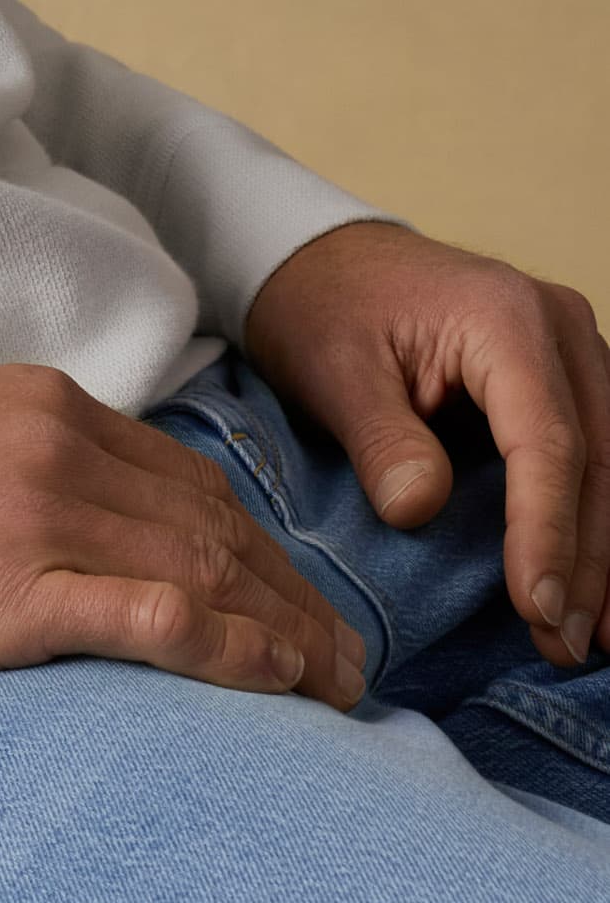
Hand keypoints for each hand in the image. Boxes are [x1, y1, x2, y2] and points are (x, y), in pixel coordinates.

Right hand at [0, 358, 364, 707]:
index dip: (259, 546)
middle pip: (215, 528)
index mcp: (41, 404)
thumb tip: (69, 476)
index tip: (297, 598)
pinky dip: (229, 650)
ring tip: (335, 690)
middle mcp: (56, 450)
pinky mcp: (7, 597)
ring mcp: (36, 519)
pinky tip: (273, 681)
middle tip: (348, 662)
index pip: (186, 478)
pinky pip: (152, 619)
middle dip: (295, 598)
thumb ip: (12, 435)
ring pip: (204, 572)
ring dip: (286, 635)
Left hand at [244, 219, 609, 672]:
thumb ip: (380, 439)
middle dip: (587, 561)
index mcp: (505, 318)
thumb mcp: (331, 369)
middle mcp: (560, 327)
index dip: (548, 532)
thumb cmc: (323, 307)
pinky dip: (598, 517)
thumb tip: (419, 508)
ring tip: (589, 638)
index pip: (548, 443)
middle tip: (563, 644)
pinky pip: (599, 452)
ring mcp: (573, 348)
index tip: (539, 607)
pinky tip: (596, 587)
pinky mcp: (567, 374)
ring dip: (605, 552)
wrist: (321, 257)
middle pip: (597, 460)